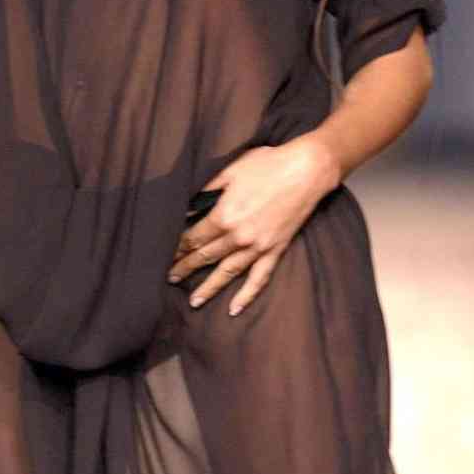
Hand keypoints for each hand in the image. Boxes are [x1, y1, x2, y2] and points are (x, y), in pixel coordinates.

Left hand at [167, 134, 340, 316]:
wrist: (306, 170)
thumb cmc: (267, 164)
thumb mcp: (229, 171)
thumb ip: (207, 191)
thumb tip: (187, 208)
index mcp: (224, 216)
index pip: (193, 238)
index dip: (178, 247)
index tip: (167, 254)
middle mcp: (238, 236)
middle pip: (206, 256)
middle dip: (186, 267)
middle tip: (170, 278)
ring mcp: (258, 247)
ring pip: (227, 272)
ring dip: (209, 288)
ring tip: (194, 301)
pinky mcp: (275, 250)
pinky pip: (259, 278)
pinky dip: (246, 295)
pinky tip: (234, 309)